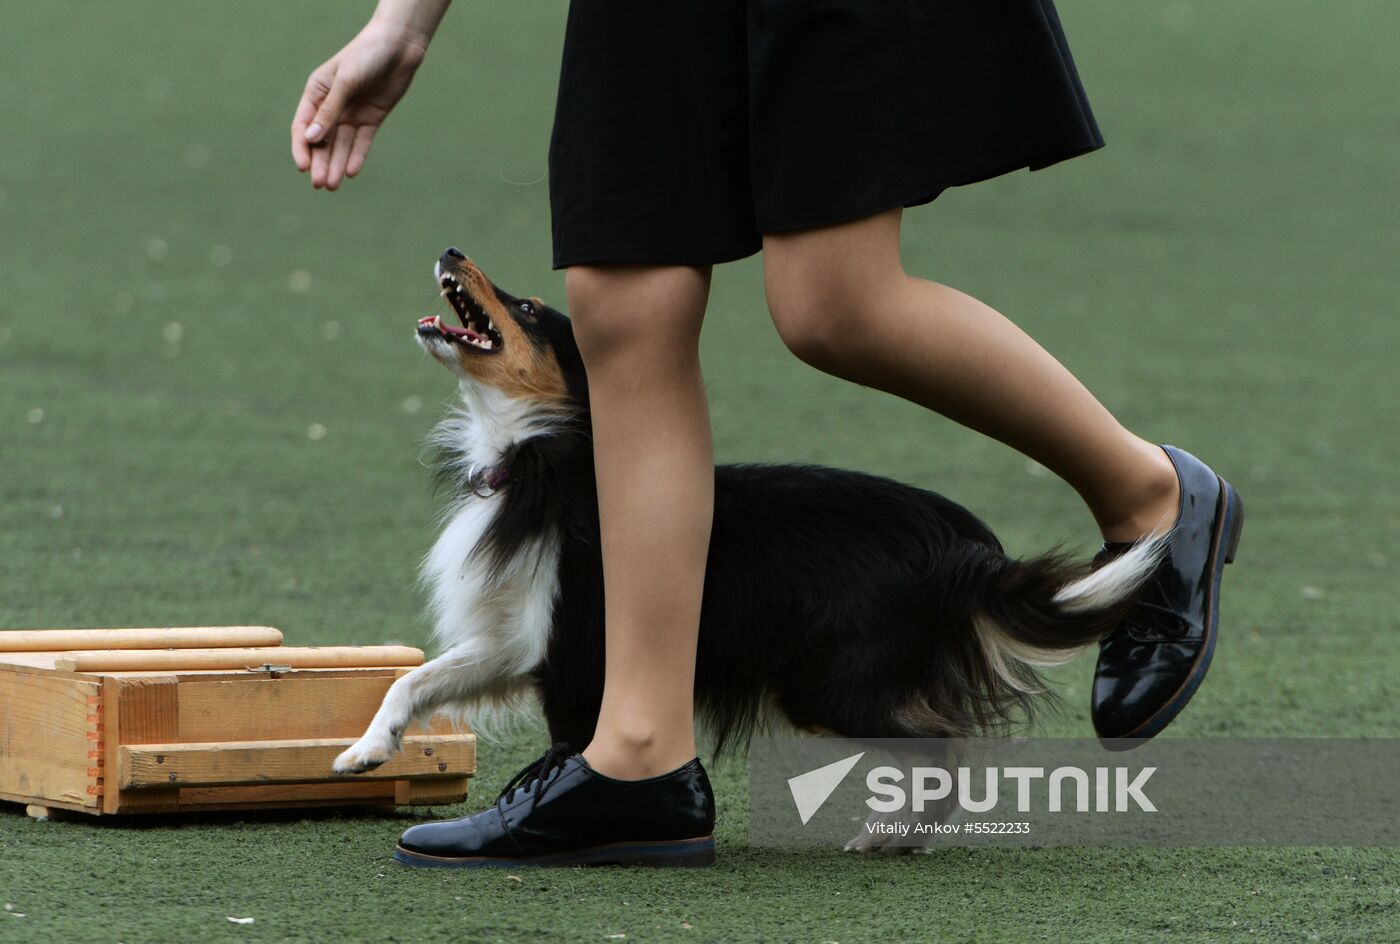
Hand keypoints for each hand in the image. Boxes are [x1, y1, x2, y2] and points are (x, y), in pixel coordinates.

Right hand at [291, 21, 430, 189]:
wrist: (398, 47)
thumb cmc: (366, 55)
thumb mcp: (345, 82)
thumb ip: (330, 111)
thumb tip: (311, 139)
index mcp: (316, 93)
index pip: (303, 126)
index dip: (302, 148)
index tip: (304, 167)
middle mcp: (332, 105)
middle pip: (322, 141)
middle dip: (321, 162)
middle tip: (320, 184)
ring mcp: (352, 113)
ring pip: (341, 144)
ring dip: (337, 164)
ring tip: (333, 186)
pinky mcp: (371, 118)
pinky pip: (362, 141)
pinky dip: (357, 156)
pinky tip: (352, 172)